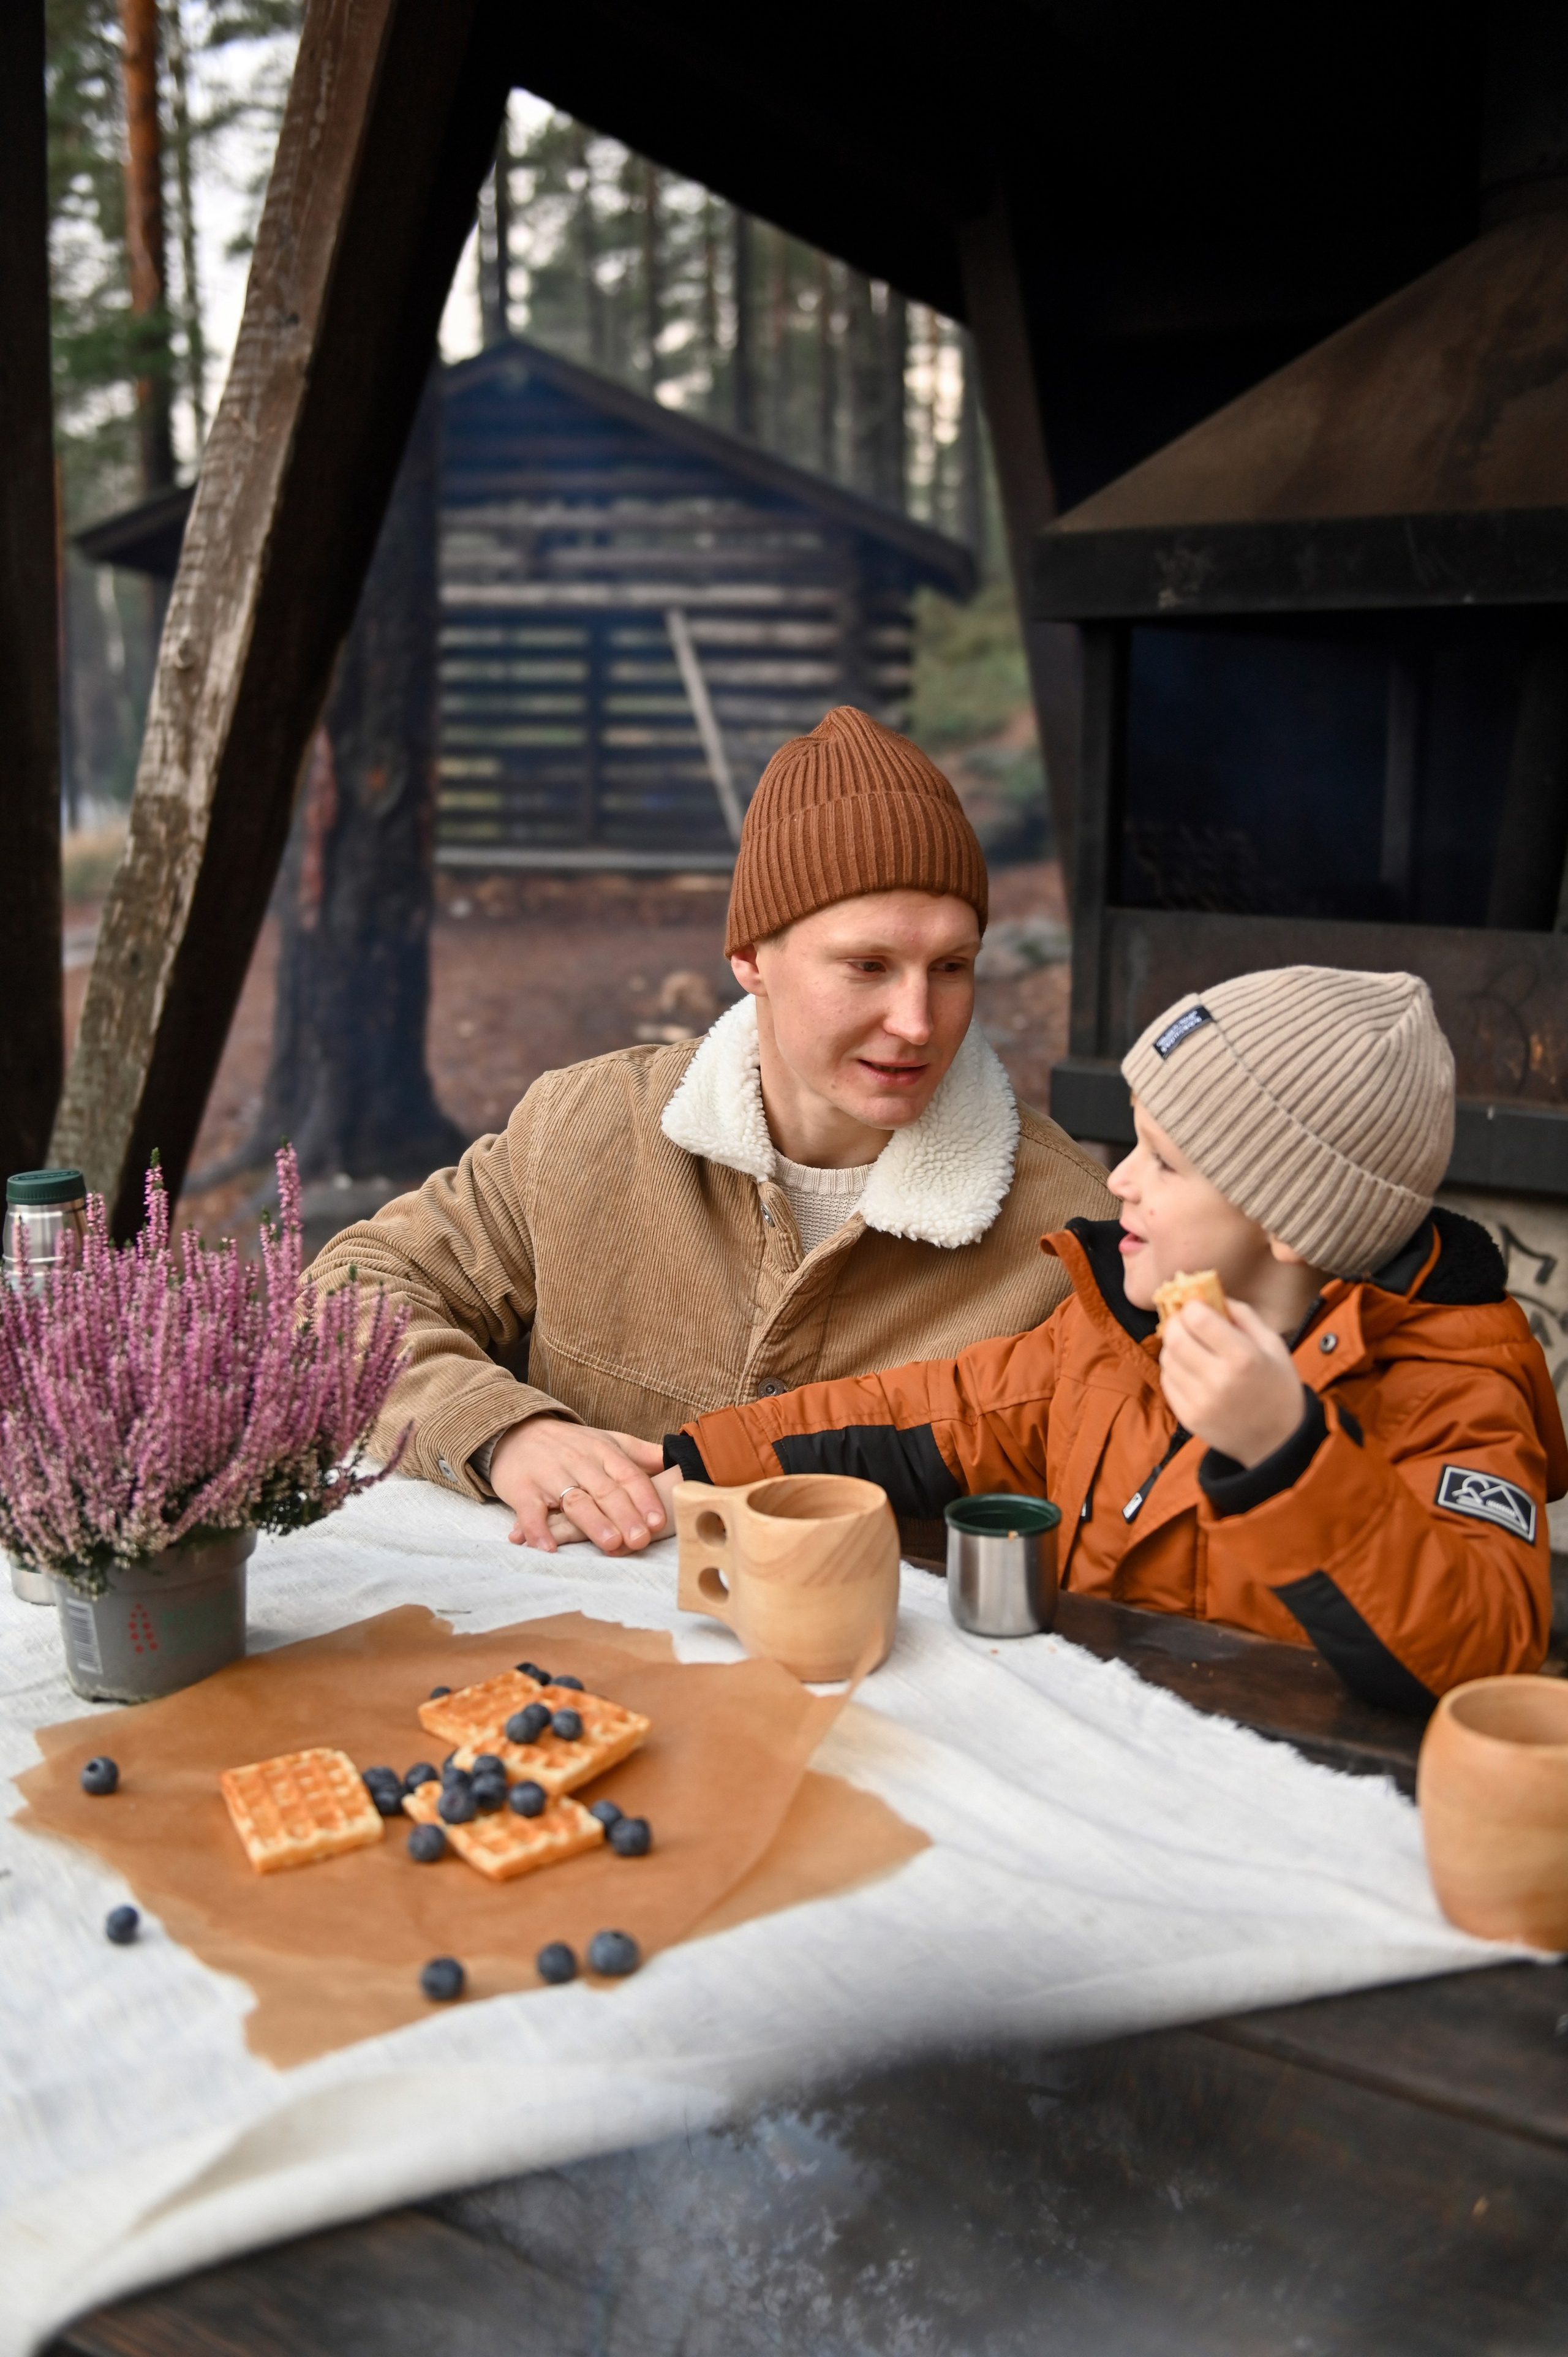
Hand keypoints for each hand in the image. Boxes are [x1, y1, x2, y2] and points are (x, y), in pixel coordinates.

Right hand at [490, 1417, 667, 1553]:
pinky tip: (548, 1547)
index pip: (629, 1475)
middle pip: (605, 1490)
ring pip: (574, 1500)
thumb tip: (681, 1459)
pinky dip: (537, 1530)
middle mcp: (579, 1462)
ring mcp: (549, 1475)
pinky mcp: (522, 1489)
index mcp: (603, 1452)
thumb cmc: (571, 1445)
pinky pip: (530, 1511)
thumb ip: (643, 1455)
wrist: (517, 1431)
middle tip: (641, 1539)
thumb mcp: (609, 1442)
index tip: (659, 1520)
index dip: (645, 1497)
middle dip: (625, 1515)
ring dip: (593, 1523)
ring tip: (611, 1544)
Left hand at [1157, 1297, 1306, 1467]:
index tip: (1197, 1305)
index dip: (1192, 1305)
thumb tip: (1210, 1293)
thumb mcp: (1273, 1344)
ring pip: (1166, 1358)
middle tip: (1186, 1321)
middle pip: (1175, 1337)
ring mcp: (1200, 1402)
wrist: (1278, 1441)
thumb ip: (1242, 1314)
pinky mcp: (1188, 1418)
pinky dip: (1173, 1368)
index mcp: (1243, 1358)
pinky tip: (1190, 1368)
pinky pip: (1167, 1381)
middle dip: (1176, 1322)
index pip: (1198, 1318)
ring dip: (1173, 1345)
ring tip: (1191, 1346)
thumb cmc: (1278, 1386)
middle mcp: (1218, 1380)